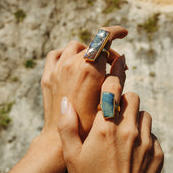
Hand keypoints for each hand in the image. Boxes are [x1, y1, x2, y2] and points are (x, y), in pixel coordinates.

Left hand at [40, 26, 127, 141]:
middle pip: (93, 46)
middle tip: (114, 68)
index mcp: (89, 70)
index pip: (104, 39)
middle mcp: (71, 64)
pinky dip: (67, 54)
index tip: (124, 33)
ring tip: (95, 66)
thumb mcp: (108, 101)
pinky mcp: (47, 76)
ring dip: (87, 52)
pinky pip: (57, 54)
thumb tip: (120, 58)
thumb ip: (115, 77)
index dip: (116, 32)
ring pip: (75, 47)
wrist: (59, 140)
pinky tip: (73, 64)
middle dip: (106, 53)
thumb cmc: (88, 126)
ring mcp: (56, 69)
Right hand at [57, 83, 163, 172]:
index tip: (118, 62)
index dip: (114, 74)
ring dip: (134, 116)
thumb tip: (66, 102)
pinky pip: (152, 134)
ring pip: (144, 114)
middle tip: (113, 112)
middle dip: (123, 99)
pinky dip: (144, 135)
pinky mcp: (157, 153)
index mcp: (105, 127)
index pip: (113, 89)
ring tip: (123, 132)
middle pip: (132, 98)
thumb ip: (67, 126)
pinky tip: (133, 151)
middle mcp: (129, 130)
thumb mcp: (71, 156)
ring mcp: (146, 141)